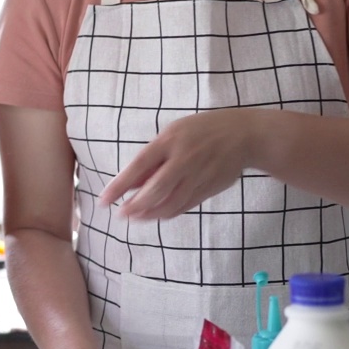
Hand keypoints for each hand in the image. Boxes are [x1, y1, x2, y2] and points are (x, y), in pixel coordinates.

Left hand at [99, 108, 255, 219]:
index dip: (120, 185)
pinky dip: (167, 213)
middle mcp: (184, 159)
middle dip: (135, 206)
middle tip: (120, 214)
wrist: (244, 135)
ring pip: (170, 203)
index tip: (104, 200)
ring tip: (135, 217)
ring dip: (149, 214)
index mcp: (170, 141)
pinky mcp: (209, 188)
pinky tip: (155, 214)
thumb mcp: (173, 133)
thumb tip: (131, 182)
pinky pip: (184, 206)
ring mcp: (198, 176)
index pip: (139, 166)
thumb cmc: (201, 131)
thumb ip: (152, 159)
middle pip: (155, 190)